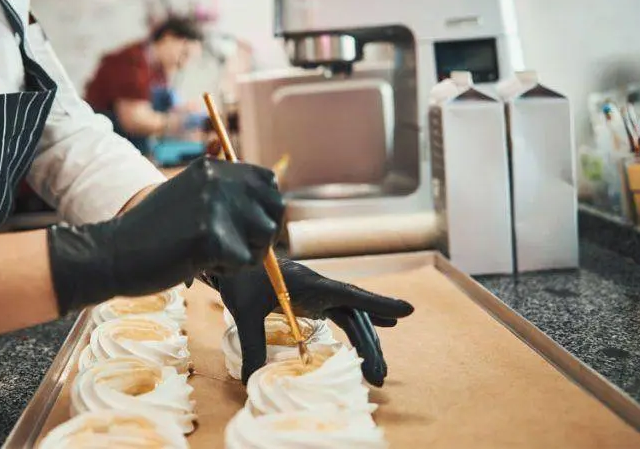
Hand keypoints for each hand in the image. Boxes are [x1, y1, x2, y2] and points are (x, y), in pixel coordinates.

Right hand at [47, 157, 283, 313]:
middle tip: (234, 248)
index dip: (266, 208)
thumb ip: (221, 193)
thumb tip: (270, 200)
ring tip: (211, 255)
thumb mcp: (187, 195)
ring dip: (245, 255)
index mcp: (212, 168)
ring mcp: (215, 207)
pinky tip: (199, 264)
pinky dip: (227, 271)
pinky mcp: (212, 237)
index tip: (249, 227)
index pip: (267, 181)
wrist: (113, 253)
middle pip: (274, 209)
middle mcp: (217, 180)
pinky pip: (245, 262)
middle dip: (262, 234)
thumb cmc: (150, 232)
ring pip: (264, 238)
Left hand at [207, 259, 413, 385]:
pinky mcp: (311, 298)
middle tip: (379, 377)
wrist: (230, 259)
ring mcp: (317, 292)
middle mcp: (320, 287)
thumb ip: (252, 345)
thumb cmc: (238, 280)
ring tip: (377, 371)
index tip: (408, 309)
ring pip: (350, 316)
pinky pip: (340, 313)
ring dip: (365, 341)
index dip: (380, 303)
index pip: (352, 294)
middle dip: (370, 345)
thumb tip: (252, 381)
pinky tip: (372, 335)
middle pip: (355, 315)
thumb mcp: (243, 313)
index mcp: (310, 284)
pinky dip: (356, 326)